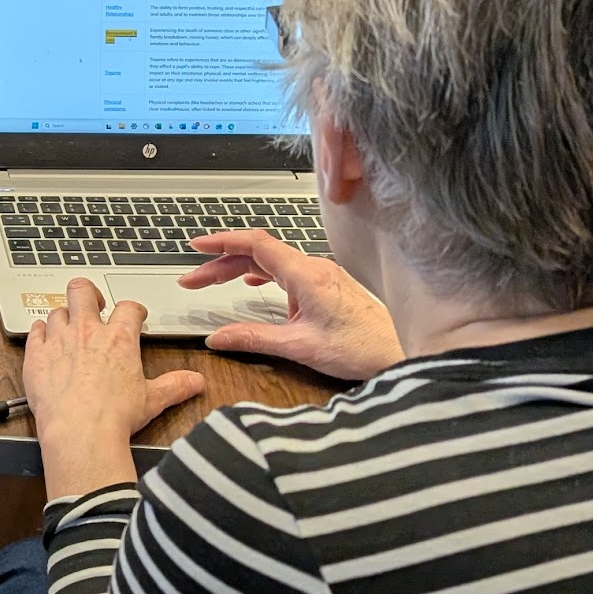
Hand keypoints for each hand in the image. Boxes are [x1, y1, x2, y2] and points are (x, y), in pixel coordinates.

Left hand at [25, 279, 205, 497]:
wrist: (80, 431)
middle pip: (83, 291)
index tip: (134, 316)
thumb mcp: (153, 400)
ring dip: (63, 316)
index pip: (128, 308)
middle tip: (93, 303)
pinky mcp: (37, 356)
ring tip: (68, 327)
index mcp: (119, 338)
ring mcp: (59, 341)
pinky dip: (39, 332)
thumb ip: (175, 386)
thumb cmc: (114, 416)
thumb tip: (196, 382)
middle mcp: (87, 332)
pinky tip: (42, 338)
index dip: (133, 309)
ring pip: (56, 311)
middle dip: (89, 293)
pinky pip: (34, 332)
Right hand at [180, 231, 400, 379]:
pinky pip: (286, 271)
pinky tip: (254, 285)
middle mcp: (313, 268)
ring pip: (271, 262)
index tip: (196, 247)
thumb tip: (218, 337)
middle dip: (220, 263)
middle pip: (258, 253)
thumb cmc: (362, 347)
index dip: (222, 241)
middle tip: (193, 279)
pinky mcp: (327, 287)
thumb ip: (253, 338)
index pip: (255, 244)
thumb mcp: (299, 347)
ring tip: (214, 281)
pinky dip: (261, 274)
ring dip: (239, 269)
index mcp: (305, 274)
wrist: (399, 352)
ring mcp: (322, 276)